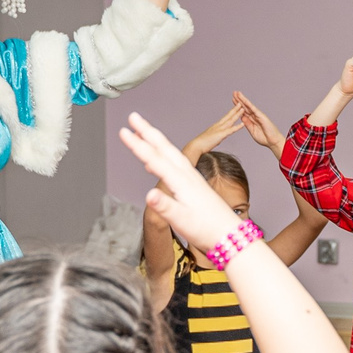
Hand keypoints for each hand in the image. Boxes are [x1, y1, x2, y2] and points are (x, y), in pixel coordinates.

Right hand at [121, 113, 244, 256]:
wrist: (230, 236)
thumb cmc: (206, 230)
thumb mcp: (182, 220)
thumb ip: (165, 207)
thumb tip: (150, 194)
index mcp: (182, 181)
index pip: (154, 159)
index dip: (137, 145)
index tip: (123, 130)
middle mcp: (187, 176)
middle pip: (164, 148)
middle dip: (147, 132)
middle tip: (133, 116)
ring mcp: (192, 179)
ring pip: (171, 154)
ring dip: (155, 141)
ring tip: (142, 132)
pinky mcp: (195, 185)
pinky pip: (176, 164)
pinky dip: (163, 158)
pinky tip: (155, 163)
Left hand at [231, 91, 285, 154]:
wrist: (273, 141)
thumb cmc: (264, 138)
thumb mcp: (252, 131)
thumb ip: (247, 124)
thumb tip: (242, 117)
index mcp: (251, 120)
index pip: (243, 111)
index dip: (237, 106)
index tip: (233, 100)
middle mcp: (254, 116)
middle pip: (245, 107)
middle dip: (239, 100)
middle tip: (233, 93)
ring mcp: (258, 115)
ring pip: (248, 106)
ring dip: (242, 99)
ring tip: (237, 93)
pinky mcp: (261, 115)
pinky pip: (253, 109)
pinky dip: (248, 104)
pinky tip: (244, 99)